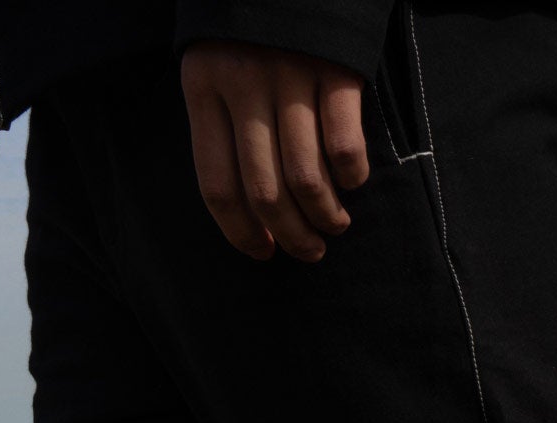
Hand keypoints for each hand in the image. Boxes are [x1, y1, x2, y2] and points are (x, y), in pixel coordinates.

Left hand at [179, 40, 370, 261]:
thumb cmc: (252, 34)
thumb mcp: (217, 68)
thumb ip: (226, 128)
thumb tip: (255, 216)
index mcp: (203, 87)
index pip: (217, 185)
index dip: (241, 233)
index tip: (264, 253)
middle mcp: (242, 83)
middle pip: (265, 192)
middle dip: (291, 236)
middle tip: (310, 252)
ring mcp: (290, 76)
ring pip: (306, 178)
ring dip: (326, 217)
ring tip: (335, 226)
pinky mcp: (335, 71)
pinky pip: (345, 147)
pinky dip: (352, 176)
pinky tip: (354, 181)